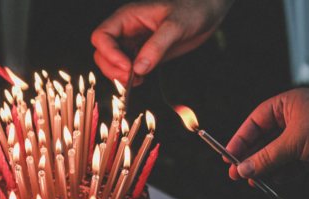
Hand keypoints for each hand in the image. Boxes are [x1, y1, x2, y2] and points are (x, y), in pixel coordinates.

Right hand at [91, 0, 233, 83]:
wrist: (207, 13)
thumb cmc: (192, 9)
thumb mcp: (175, 26)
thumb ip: (156, 46)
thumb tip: (139, 68)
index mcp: (127, 18)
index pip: (102, 36)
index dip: (109, 54)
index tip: (127, 66)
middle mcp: (126, 32)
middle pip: (102, 54)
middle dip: (112, 68)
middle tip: (131, 77)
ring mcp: (133, 45)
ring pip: (111, 64)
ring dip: (119, 76)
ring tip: (138, 80)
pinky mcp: (142, 57)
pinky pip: (126, 70)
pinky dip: (129, 79)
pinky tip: (142, 79)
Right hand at [225, 88, 308, 184]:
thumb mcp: (296, 142)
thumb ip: (268, 156)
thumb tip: (244, 169)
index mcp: (289, 104)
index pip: (256, 121)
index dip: (241, 139)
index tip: (229, 156)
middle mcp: (296, 118)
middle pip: (265, 139)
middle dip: (252, 158)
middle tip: (238, 174)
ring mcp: (306, 136)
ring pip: (278, 154)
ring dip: (267, 168)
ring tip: (256, 181)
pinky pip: (292, 163)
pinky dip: (284, 173)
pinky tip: (277, 181)